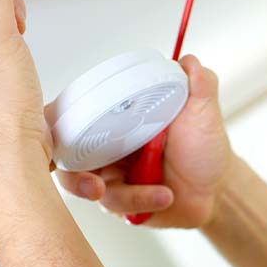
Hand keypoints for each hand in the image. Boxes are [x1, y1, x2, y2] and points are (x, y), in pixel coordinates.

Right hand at [56, 54, 232, 228]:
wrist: (217, 188)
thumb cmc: (203, 147)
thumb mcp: (204, 113)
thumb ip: (200, 85)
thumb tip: (190, 61)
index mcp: (115, 118)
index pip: (71, 116)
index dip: (50, 124)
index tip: (55, 133)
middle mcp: (104, 146)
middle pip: (65, 159)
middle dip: (74, 176)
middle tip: (96, 185)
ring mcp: (109, 175)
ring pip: (89, 187)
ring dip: (123, 194)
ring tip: (160, 192)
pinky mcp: (119, 202)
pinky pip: (114, 205)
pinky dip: (141, 200)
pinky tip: (165, 195)